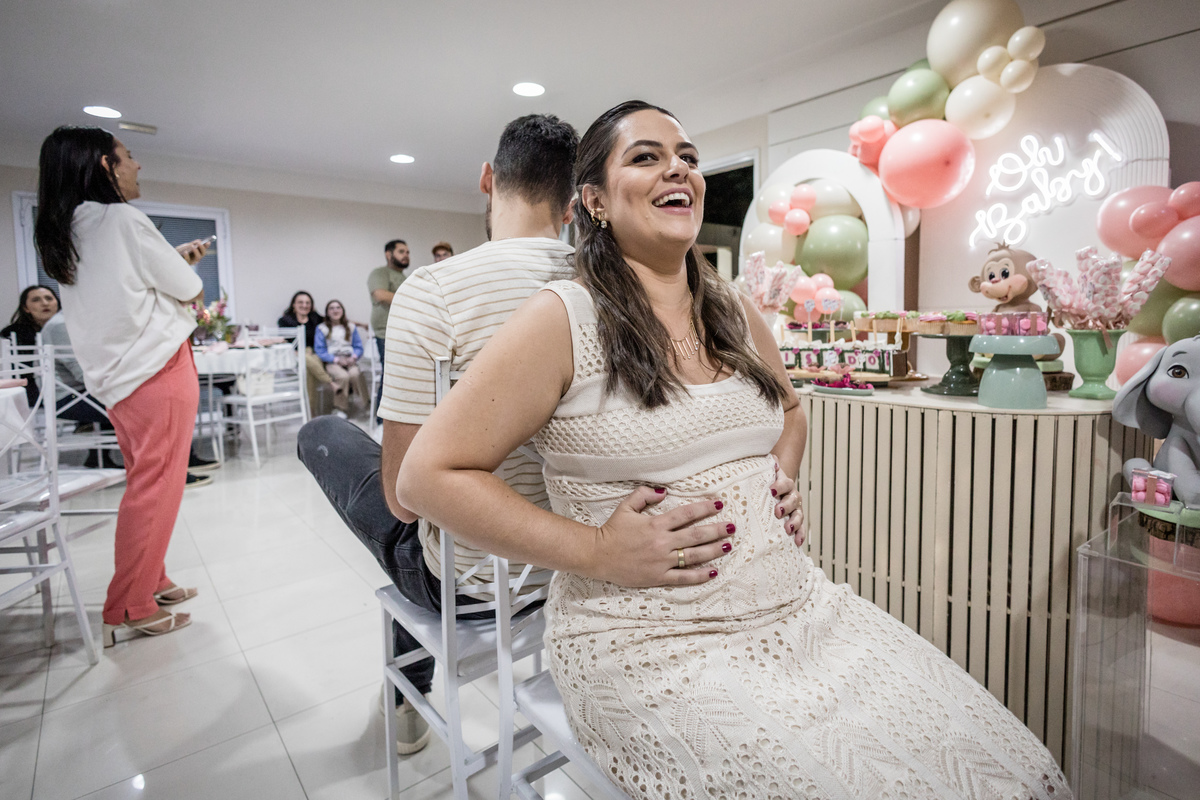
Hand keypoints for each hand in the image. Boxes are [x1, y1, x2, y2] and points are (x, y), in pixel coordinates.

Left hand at [176, 240, 209, 265]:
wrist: (171, 256)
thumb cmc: (180, 251)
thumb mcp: (187, 246)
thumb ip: (193, 244)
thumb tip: (199, 241)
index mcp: (197, 253)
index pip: (204, 249)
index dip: (206, 246)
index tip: (207, 242)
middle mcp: (196, 258)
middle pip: (202, 254)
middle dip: (202, 248)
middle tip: (199, 243)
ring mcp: (192, 261)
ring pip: (198, 258)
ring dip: (196, 252)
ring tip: (192, 246)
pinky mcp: (186, 264)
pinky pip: (188, 260)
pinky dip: (187, 256)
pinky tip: (185, 252)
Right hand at [588, 486, 733, 587]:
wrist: (597, 555)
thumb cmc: (612, 530)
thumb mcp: (626, 506)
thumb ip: (644, 495)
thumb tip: (664, 492)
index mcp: (655, 524)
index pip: (686, 514)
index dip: (704, 508)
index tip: (719, 503)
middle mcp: (662, 542)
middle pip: (696, 535)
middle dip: (717, 530)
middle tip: (732, 527)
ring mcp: (661, 561)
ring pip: (693, 556)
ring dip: (713, 550)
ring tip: (728, 545)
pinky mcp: (658, 577)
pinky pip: (683, 577)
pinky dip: (699, 575)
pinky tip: (713, 572)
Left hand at [769, 457, 805, 546]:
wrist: (774, 490)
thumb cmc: (766, 483)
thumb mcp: (764, 474)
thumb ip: (765, 466)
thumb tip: (771, 459)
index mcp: (785, 483)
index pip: (785, 482)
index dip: (780, 485)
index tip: (772, 489)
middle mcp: (792, 495)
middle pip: (793, 500)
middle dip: (786, 506)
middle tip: (777, 511)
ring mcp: (795, 509)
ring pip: (798, 515)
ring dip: (794, 522)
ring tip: (788, 529)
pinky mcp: (795, 522)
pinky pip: (800, 529)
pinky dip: (800, 535)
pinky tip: (798, 543)